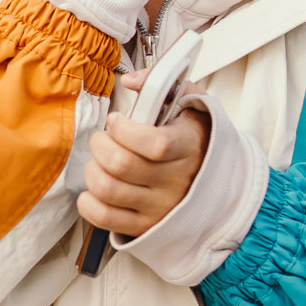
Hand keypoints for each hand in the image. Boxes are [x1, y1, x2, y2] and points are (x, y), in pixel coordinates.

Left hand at [78, 70, 210, 236]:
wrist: (217, 182)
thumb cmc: (195, 139)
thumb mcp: (190, 103)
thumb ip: (161, 83)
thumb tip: (131, 80)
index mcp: (188, 148)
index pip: (155, 145)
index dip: (125, 130)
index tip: (117, 120)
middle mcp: (174, 181)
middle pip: (121, 165)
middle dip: (100, 144)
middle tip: (104, 138)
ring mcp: (158, 207)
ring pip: (107, 189)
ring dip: (93, 168)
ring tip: (101, 160)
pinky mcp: (142, 225)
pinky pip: (103, 217)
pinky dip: (88, 201)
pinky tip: (97, 187)